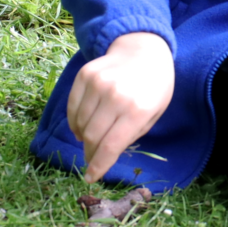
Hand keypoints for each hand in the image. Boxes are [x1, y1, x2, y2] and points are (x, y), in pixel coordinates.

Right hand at [66, 32, 174, 182]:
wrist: (144, 50)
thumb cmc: (154, 86)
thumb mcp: (155, 113)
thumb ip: (132, 134)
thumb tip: (106, 154)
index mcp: (138, 110)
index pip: (110, 146)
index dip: (98, 166)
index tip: (91, 177)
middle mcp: (116, 96)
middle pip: (92, 137)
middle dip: (90, 154)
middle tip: (92, 159)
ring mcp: (98, 83)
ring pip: (80, 123)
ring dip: (83, 137)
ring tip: (91, 138)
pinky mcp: (85, 75)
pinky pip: (72, 107)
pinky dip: (74, 121)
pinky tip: (82, 125)